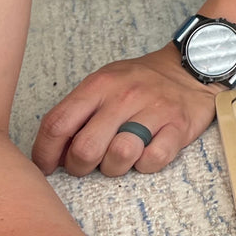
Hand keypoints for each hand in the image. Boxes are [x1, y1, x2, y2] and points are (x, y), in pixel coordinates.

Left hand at [33, 43, 221, 176]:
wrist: (190, 68)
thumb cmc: (141, 81)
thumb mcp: (104, 83)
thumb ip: (79, 112)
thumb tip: (53, 151)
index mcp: (99, 84)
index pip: (57, 124)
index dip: (44, 153)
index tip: (46, 166)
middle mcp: (125, 96)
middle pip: (85, 148)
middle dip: (79, 167)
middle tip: (86, 165)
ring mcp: (153, 110)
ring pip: (119, 156)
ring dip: (114, 167)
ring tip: (119, 157)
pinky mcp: (178, 126)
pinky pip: (153, 160)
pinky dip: (145, 165)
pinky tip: (145, 153)